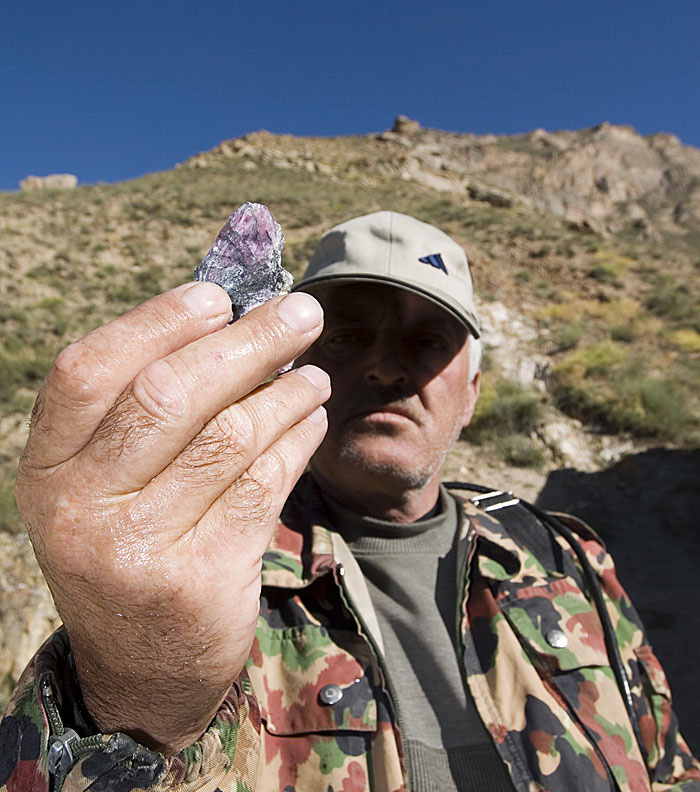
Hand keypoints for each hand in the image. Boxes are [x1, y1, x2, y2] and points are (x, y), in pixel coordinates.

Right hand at [15, 282, 328, 753]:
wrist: (143, 667)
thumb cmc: (134, 545)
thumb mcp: (109, 484)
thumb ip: (146, 407)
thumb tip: (229, 316)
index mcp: (48, 469)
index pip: (89, 370)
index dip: (157, 322)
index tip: (218, 296)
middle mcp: (80, 508)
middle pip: (170, 395)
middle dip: (250, 342)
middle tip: (303, 312)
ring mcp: (138, 549)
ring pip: (231, 437)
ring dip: (287, 393)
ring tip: (314, 374)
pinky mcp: (201, 579)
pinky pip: (266, 484)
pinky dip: (298, 441)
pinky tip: (313, 421)